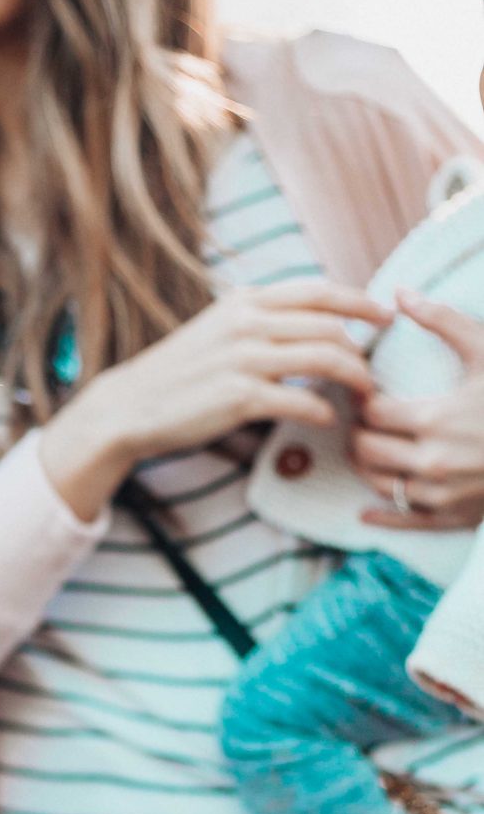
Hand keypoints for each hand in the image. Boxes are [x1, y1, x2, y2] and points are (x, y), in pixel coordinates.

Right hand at [39, 280, 391, 522]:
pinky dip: (322, 408)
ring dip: (353, 378)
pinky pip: (301, 399)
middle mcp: (246, 323)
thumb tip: (306, 325)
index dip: (360, 301)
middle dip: (362, 348)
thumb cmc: (176, 375)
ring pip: (325, 358)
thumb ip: (258, 321)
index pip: (318, 290)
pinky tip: (327, 417)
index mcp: (244, 301)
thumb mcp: (216, 329)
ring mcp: (243, 359)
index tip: (384, 316)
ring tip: (362, 394)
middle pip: (330, 325)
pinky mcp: (238, 397)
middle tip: (373, 371)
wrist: (128, 407)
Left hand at [351, 290, 483, 530]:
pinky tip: (365, 510)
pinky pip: (403, 521)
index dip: (364, 400)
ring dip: (368, 466)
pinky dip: (380, 516)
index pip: (372, 412)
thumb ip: (443, 320)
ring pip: (378, 483)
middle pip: (366, 449)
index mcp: (435, 419)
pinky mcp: (452, 517)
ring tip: (372, 447)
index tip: (368, 392)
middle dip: (360, 432)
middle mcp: (431, 462)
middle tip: (364, 420)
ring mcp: (440, 494)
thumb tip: (399, 292)